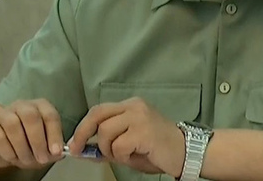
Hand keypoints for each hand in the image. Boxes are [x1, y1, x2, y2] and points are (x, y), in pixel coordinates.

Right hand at [0, 99, 65, 169]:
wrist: (0, 145)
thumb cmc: (27, 143)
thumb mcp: (42, 147)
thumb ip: (51, 150)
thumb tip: (57, 154)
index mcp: (40, 107)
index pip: (50, 115)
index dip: (54, 134)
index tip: (56, 151)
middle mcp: (23, 106)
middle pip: (31, 116)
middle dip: (38, 141)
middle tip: (41, 158)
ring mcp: (5, 113)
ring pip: (13, 125)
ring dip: (22, 147)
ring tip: (26, 160)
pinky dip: (8, 151)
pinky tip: (12, 157)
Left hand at [68, 97, 184, 176]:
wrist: (187, 152)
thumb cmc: (158, 150)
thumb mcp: (129, 146)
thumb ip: (107, 146)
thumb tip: (82, 151)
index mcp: (131, 105)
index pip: (99, 110)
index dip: (83, 127)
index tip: (75, 144)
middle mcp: (134, 106)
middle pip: (97, 114)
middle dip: (83, 133)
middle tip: (78, 150)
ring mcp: (139, 116)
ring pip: (106, 132)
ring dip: (109, 149)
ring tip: (124, 155)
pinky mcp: (144, 130)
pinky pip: (119, 145)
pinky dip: (122, 155)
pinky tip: (135, 156)